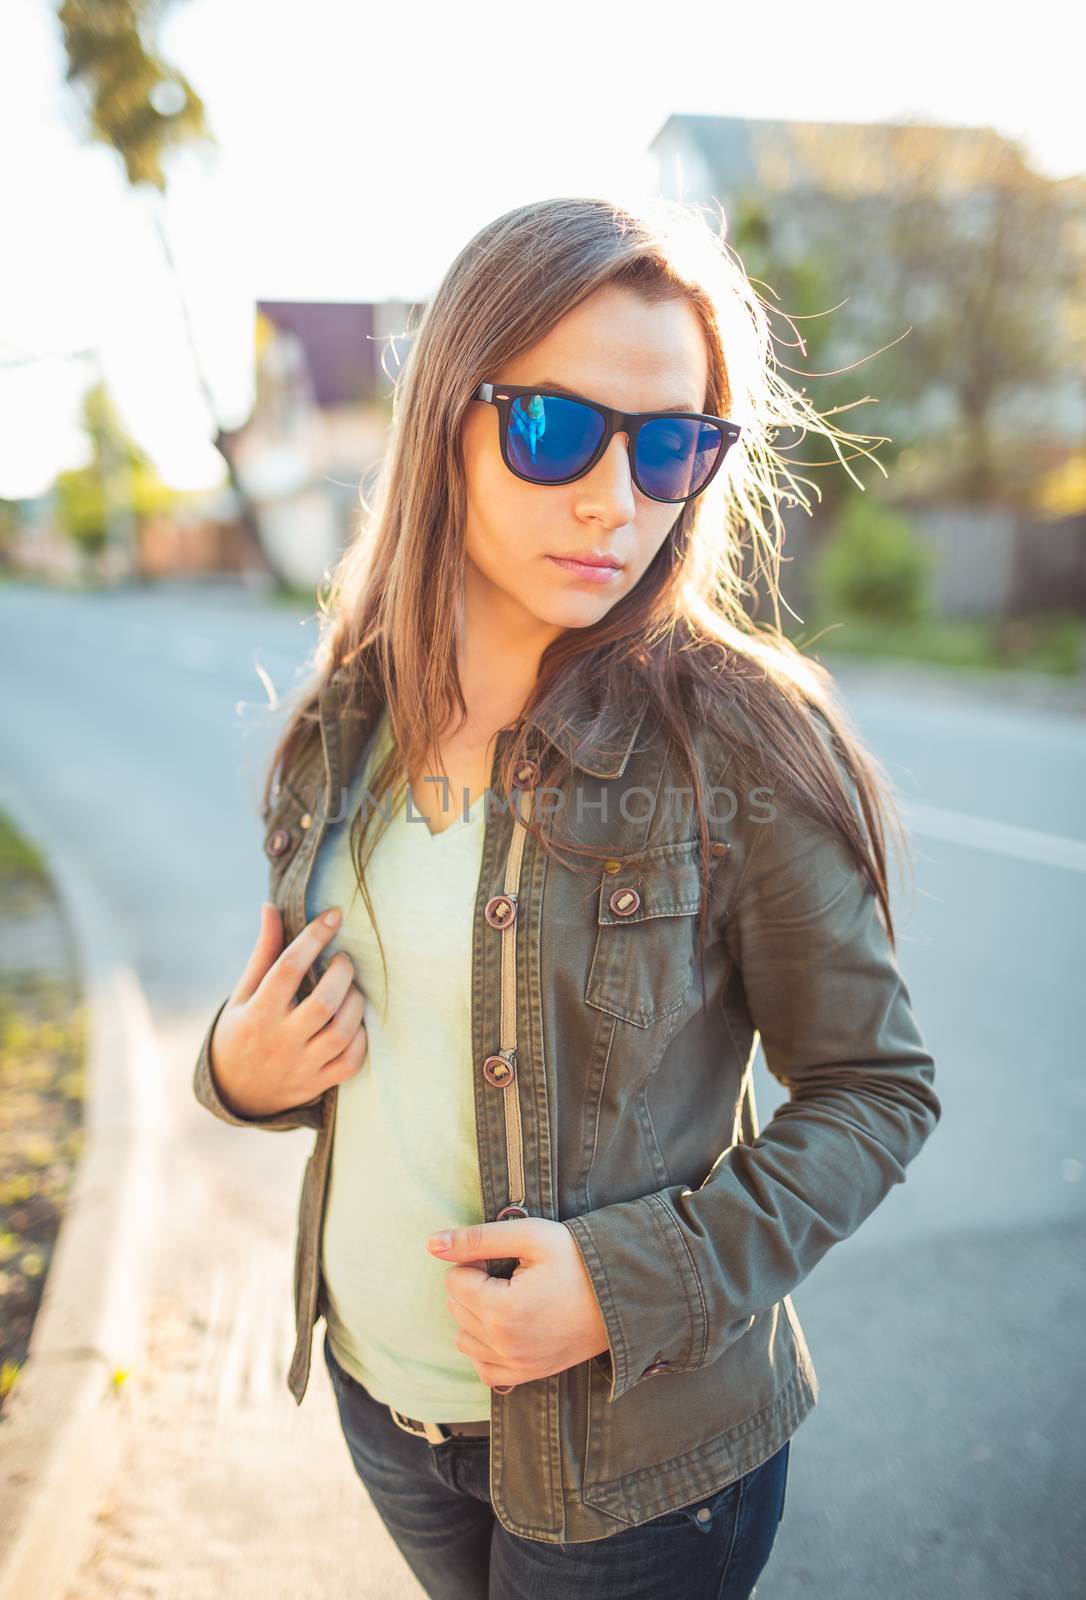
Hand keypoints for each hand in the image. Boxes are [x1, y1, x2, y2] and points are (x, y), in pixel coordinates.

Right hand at [209, 904, 367, 1117]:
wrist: (235, 1092)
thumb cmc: (241, 1031)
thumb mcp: (244, 993)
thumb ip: (264, 952)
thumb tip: (271, 907)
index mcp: (257, 1013)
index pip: (288, 968)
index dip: (314, 937)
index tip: (333, 916)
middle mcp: (280, 1041)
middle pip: (323, 1002)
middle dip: (342, 972)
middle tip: (342, 960)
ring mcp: (301, 1066)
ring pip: (341, 1032)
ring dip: (355, 1002)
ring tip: (351, 988)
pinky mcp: (318, 1083)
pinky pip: (351, 1061)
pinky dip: (361, 1037)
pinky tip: (354, 1020)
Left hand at [425, 1217, 609, 1391]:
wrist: (623, 1295)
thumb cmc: (578, 1259)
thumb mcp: (531, 1236)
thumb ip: (477, 1238)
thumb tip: (431, 1243)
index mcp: (501, 1310)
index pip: (455, 1280)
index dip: (477, 1262)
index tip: (508, 1259)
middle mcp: (504, 1345)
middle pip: (456, 1308)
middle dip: (476, 1286)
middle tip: (514, 1276)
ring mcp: (516, 1366)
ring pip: (464, 1338)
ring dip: (477, 1315)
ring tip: (512, 1298)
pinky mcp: (527, 1375)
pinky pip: (482, 1368)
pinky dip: (486, 1347)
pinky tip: (508, 1326)